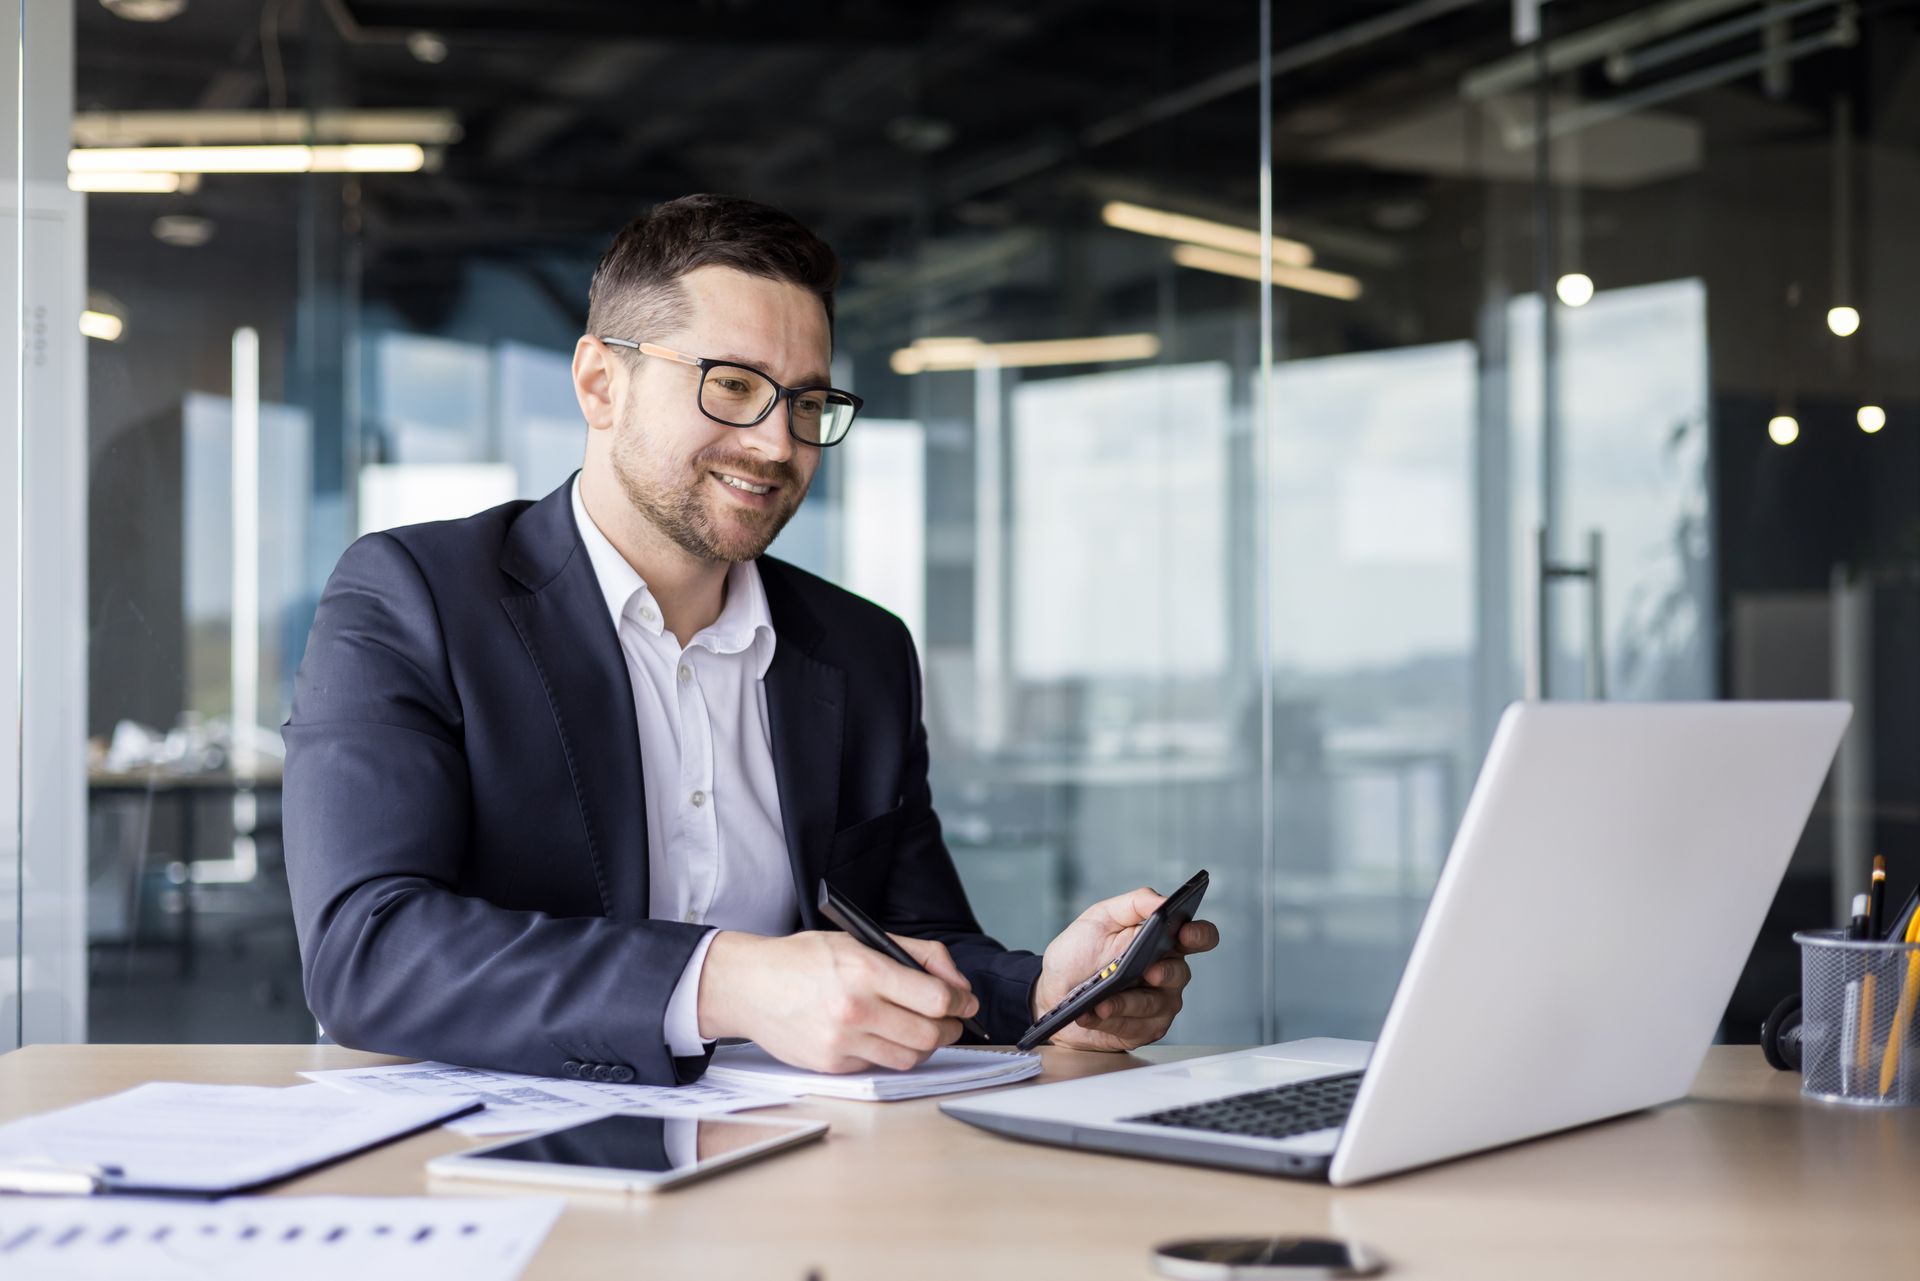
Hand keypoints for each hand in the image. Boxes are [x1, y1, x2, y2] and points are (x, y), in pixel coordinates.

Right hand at [696, 930, 979, 1072]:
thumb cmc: (805, 959)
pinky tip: (885, 1036)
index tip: (966, 1002)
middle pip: (929, 1034)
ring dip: (926, 1046)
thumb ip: (916, 954)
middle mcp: (855, 1009)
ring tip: (923, 1030)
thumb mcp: (861, 938)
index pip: (935, 999)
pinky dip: (891, 1053)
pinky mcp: (831, 1064)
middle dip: (950, 1028)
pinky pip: (879, 1065)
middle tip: (952, 1021)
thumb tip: (956, 983)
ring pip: (909, 1057)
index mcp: (865, 970)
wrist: (749, 985)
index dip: (960, 1003)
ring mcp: (842, 1041)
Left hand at [1031, 887, 1218, 1051]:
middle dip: (1164, 973)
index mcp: (1162, 940)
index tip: (1185, 932)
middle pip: (1181, 973)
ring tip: (1101, 1002)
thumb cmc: (1079, 953)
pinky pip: (1134, 1027)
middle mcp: (1167, 972)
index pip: (1198, 936)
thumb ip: (1135, 905)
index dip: (1199, 934)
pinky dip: (1110, 1020)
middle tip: (1149, 972)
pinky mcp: (1143, 1029)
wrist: (1053, 992)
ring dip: (1126, 1002)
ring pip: (1154, 1004)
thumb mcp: (1100, 919)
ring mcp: (1158, 1003)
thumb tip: (1163, 902)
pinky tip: (1092, 1014)